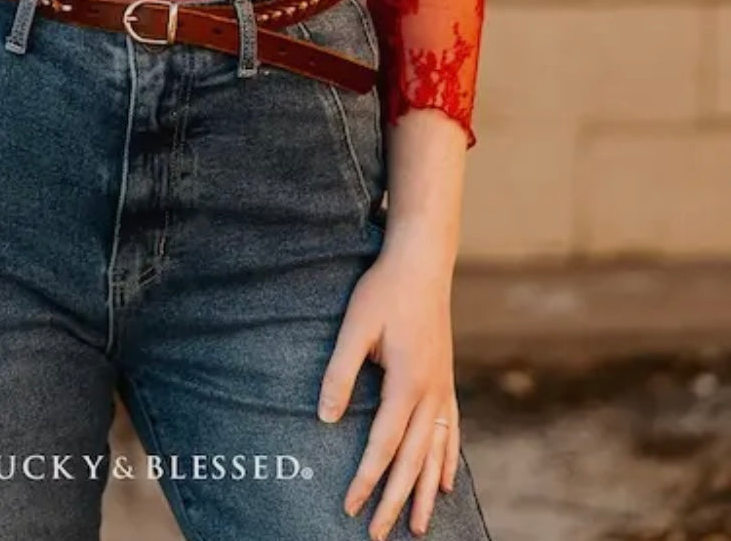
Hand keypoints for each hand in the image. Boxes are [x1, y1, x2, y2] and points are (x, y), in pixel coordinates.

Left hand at [317, 246, 459, 538]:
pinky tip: (446, 482)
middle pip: (413, 459)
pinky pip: (451, 431)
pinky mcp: (446, 379)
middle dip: (396, 500)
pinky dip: (447, 461)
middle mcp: (431, 392)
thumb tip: (325, 419)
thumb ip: (340, 372)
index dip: (367, 478)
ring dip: (426, 491)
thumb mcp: (355, 326)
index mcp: (407, 382)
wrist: (422, 262)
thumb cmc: (383, 291)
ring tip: (419, 527)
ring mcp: (443, 387)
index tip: (350, 506)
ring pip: (436, 452)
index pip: (384, 444)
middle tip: (378, 534)